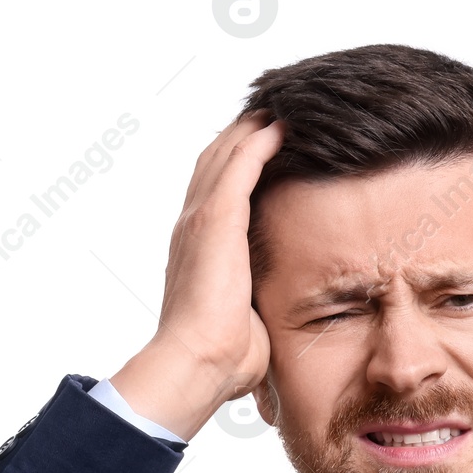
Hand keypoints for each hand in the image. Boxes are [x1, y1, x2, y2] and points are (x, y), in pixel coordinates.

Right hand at [108, 112, 284, 440]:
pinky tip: (280, 126)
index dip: (235, 166)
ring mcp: (200, 221)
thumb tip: (276, 325)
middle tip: (272, 112)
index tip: (262, 148)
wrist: (198, 364)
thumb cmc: (221, 360)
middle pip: (216, 162)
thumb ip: (256, 309)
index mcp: (197, 250)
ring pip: (225, 155)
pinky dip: (258, 143)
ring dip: (251, 129)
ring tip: (279, 107)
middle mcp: (192, 227)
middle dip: (242, 135)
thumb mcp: (246, 324)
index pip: (216, 193)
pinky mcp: (215, 221)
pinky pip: (238, 167)